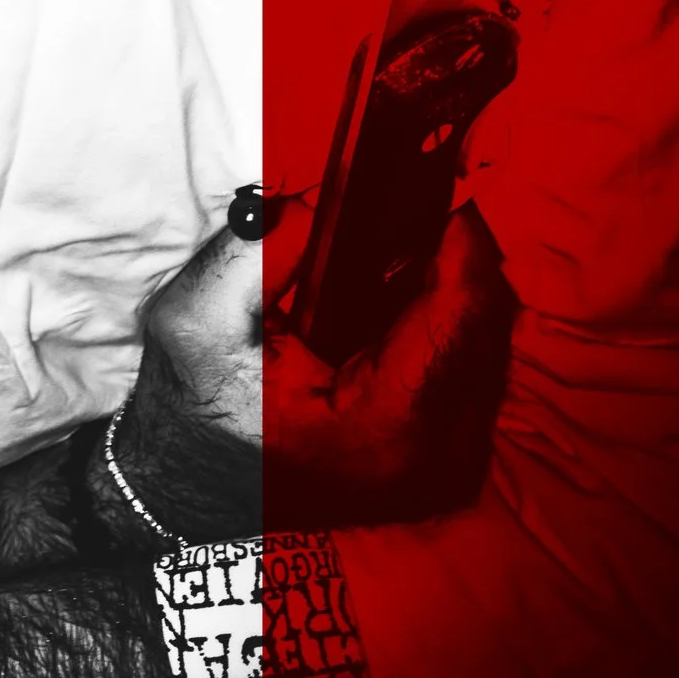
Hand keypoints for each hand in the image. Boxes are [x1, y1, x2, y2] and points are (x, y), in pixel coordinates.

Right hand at [99, 195, 517, 540]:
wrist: (188, 485)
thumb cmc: (194, 409)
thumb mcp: (197, 315)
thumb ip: (264, 249)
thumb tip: (326, 206)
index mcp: (384, 425)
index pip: (462, 314)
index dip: (461, 243)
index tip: (443, 192)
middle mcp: (434, 456)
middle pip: (488, 324)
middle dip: (455, 260)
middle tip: (411, 214)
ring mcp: (447, 467)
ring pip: (490, 345)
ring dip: (454, 292)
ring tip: (399, 258)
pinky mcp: (447, 464)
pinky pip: (476, 373)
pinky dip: (447, 329)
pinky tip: (401, 308)